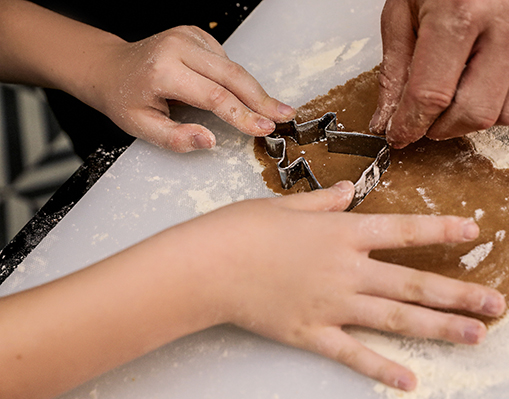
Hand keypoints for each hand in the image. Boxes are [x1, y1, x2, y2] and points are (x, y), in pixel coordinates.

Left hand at [87, 26, 295, 151]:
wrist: (111, 67)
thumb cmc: (124, 99)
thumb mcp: (141, 127)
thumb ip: (175, 138)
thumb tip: (209, 141)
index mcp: (163, 70)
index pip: (214, 95)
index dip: (243, 115)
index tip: (264, 129)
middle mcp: (178, 47)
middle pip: (232, 75)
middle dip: (262, 99)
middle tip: (285, 115)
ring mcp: (189, 36)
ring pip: (233, 66)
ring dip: (255, 90)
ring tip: (274, 109)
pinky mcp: (197, 34)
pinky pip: (226, 60)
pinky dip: (237, 80)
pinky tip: (240, 94)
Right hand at [179, 181, 505, 390]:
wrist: (207, 265)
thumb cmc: (243, 229)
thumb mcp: (287, 205)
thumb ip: (324, 202)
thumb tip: (348, 193)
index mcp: (341, 234)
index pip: (403, 231)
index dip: (441, 230)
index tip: (474, 232)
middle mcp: (347, 270)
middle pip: (412, 284)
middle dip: (458, 294)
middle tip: (497, 304)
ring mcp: (332, 304)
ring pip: (395, 319)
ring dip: (438, 329)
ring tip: (475, 337)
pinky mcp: (312, 332)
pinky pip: (352, 353)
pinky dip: (380, 368)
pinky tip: (408, 380)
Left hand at [370, 0, 508, 147]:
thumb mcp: (403, 10)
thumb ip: (395, 70)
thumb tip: (387, 120)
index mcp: (460, 13)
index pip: (431, 95)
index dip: (409, 125)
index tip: (399, 135)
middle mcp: (508, 23)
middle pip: (475, 113)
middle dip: (442, 128)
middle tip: (428, 118)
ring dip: (480, 118)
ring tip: (462, 94)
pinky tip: (499, 89)